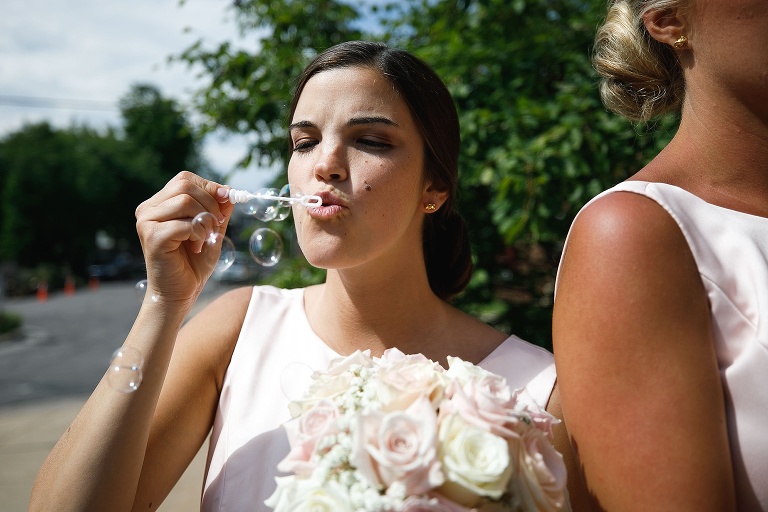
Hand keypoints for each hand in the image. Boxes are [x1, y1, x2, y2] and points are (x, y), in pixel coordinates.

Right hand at [135, 171, 233, 304]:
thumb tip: (228, 190)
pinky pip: (185, 224)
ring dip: (205, 221)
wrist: (179, 294)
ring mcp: (147, 222)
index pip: (185, 179)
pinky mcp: (152, 237)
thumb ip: (218, 210)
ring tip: (203, 240)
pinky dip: (199, 234)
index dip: (210, 187)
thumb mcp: (212, 231)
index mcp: (159, 204)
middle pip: (185, 186)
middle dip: (211, 204)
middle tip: (216, 226)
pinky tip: (196, 247)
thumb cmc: (193, 263)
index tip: (227, 201)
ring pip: (186, 201)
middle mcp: (148, 209)